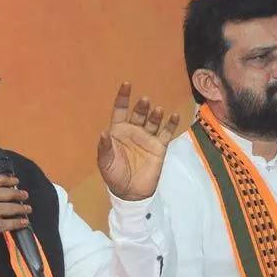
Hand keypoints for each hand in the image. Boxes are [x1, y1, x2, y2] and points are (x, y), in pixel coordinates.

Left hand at [97, 82, 180, 200]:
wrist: (130, 192)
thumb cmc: (114, 175)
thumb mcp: (105, 162)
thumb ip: (105, 148)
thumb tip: (103, 133)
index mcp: (118, 131)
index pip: (120, 110)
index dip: (123, 97)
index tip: (126, 84)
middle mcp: (133, 131)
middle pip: (138, 114)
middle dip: (141, 107)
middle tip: (144, 101)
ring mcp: (147, 138)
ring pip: (153, 121)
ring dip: (155, 114)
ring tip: (157, 110)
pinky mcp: (159, 147)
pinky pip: (166, 133)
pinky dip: (171, 124)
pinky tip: (174, 116)